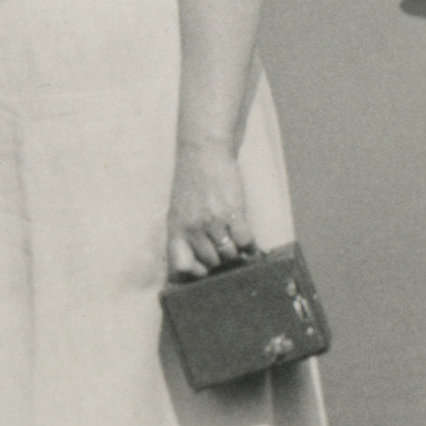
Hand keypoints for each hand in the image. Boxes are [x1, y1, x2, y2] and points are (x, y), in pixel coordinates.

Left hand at [166, 138, 253, 280]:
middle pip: (212, 262)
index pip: (181, 266)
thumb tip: (191, 268)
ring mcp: (213, 221)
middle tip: (224, 248)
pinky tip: (247, 236)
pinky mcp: (233, 212)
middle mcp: (193, 228)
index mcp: (176, 228)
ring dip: (235, 251)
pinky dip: (249, 244)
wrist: (203, 153)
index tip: (203, 270)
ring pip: (230, 254)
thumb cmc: (191, 183)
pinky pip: (245, 242)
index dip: (194, 272)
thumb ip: (184, 236)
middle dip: (220, 259)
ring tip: (234, 239)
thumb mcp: (178, 210)